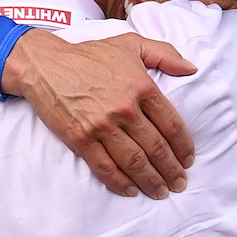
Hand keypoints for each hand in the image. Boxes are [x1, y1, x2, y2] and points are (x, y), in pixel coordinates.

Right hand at [1, 29, 197, 198]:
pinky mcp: (81, 139)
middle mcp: (125, 108)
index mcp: (141, 86)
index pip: (172, 125)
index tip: (188, 159)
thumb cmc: (89, 55)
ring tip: (161, 192)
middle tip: (180, 183)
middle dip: (172, 171)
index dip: (184, 147)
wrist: (44, 64)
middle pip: (157, 148)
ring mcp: (102, 126)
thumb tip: (192, 68)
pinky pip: (106, 168)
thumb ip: (164, 54)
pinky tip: (132, 190)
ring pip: (135, 162)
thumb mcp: (130, 44)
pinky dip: (121, 183)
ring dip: (151, 181)